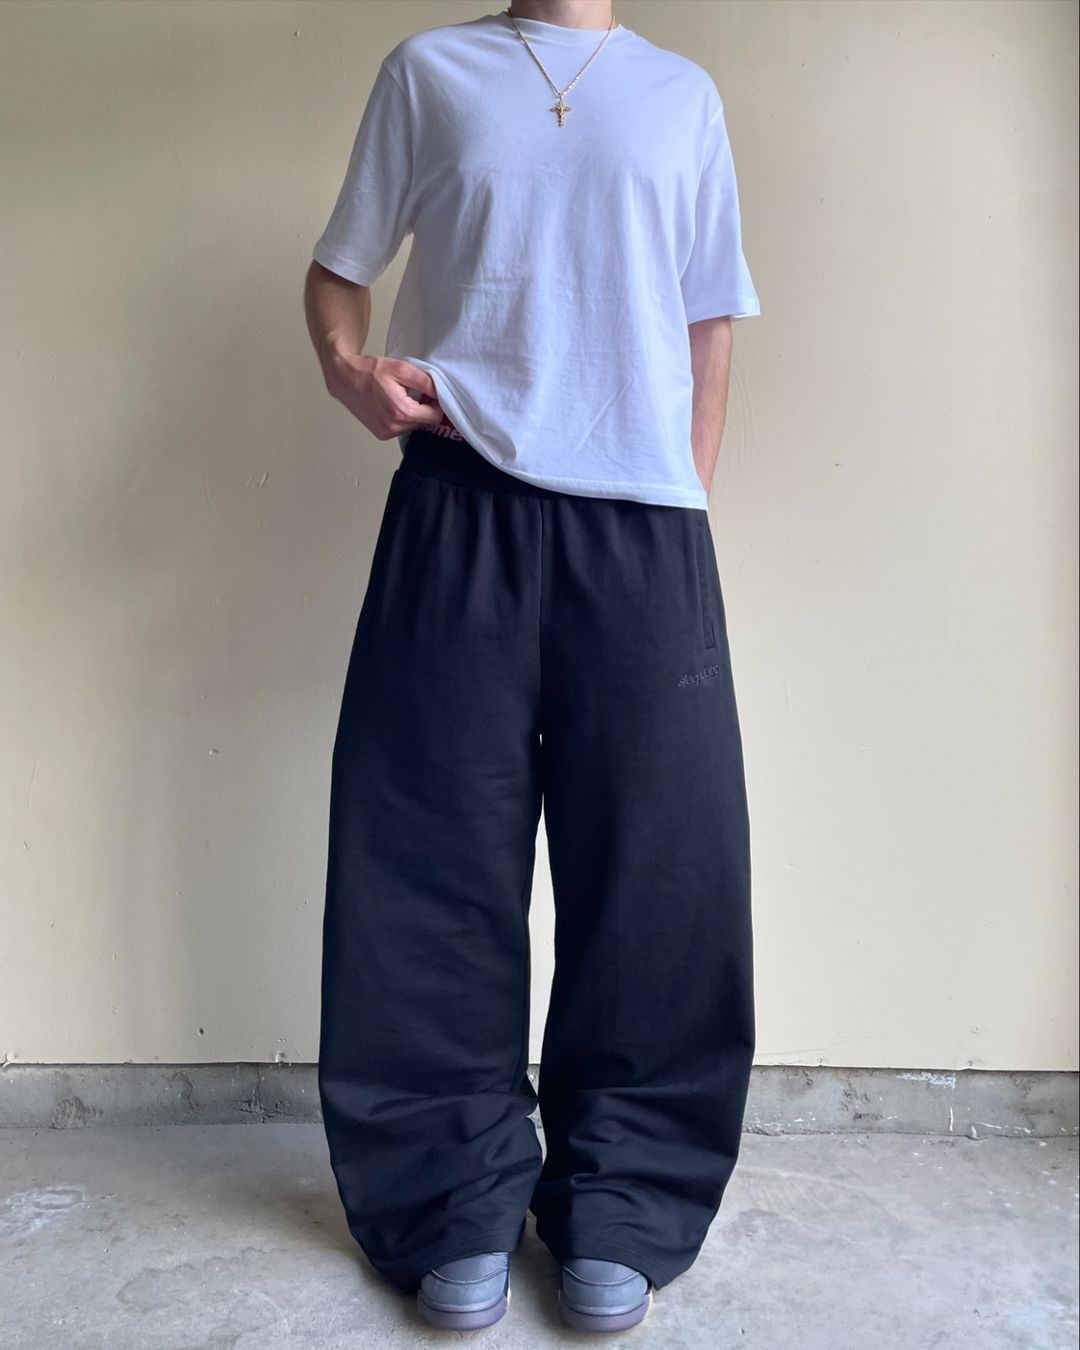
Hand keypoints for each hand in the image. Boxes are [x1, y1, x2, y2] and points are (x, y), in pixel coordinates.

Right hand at [322, 349, 445, 439]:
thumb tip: (440, 394)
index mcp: (401, 412)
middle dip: (423, 407)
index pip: (434, 417)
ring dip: (412, 412)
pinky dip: (401, 417)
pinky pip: (401, 428)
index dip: (436, 403)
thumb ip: (425, 383)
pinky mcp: (381, 434)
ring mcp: (386, 433)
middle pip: (424, 422)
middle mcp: (393, 427)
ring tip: (398, 396)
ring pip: (413, 426)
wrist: (344, 377)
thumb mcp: (402, 369)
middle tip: (411, 390)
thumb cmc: (370, 371)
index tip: (429, 392)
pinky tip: (391, 403)